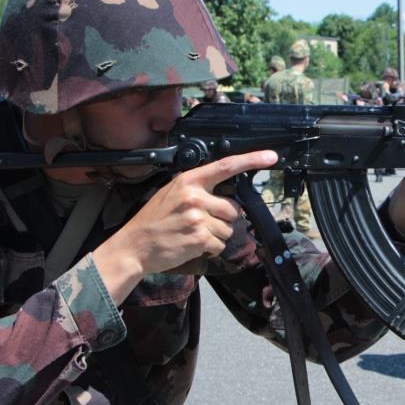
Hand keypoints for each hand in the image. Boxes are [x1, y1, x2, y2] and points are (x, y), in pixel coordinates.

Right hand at [93, 150, 278, 302]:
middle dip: (224, 219)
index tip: (270, 156)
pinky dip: (210, 248)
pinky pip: (220, 244)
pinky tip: (192, 244)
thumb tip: (225, 192)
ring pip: (229, 229)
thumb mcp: (171, 193)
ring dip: (216, 235)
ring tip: (193, 234)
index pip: (226, 166)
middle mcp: (195, 197)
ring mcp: (198, 218)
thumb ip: (197, 189)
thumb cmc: (153, 220)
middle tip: (201, 223)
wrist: (134, 246)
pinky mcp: (200, 238)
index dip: (251, 160)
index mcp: (189, 181)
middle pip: (233, 208)